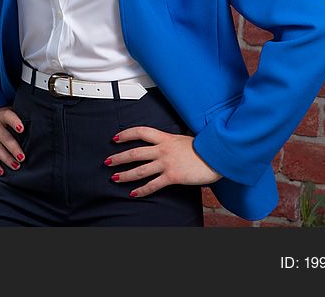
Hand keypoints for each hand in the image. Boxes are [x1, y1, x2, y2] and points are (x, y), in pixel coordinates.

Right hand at [0, 106, 25, 176]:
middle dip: (13, 148)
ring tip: (16, 166)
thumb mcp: (4, 110)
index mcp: (1, 115)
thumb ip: (17, 117)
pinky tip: (1, 172)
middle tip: (22, 158)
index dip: (15, 122)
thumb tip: (36, 125)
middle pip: (4, 137)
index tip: (22, 129)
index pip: (8, 117)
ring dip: (6, 159)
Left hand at [104, 126, 222, 196]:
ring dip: (125, 174)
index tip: (116, 138)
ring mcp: (166, 163)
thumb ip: (172, 141)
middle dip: (119, 157)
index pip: (140, 132)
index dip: (126, 134)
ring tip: (115, 178)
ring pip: (140, 170)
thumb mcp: (185, 139)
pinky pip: (153, 184)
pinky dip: (142, 190)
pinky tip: (133, 193)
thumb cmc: (204, 148)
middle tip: (108, 161)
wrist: (216, 156)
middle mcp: (163, 149)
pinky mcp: (172, 176)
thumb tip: (168, 142)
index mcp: (165, 138)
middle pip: (134, 152)